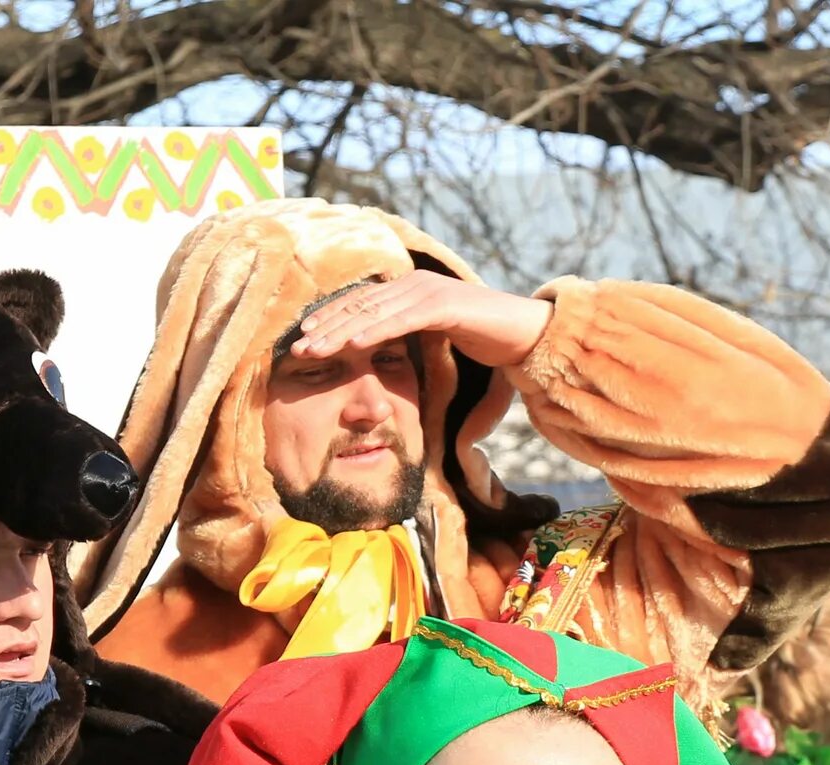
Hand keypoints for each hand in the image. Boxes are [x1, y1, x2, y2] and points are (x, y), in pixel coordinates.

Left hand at [291, 272, 552, 371]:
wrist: (534, 339)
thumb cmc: (497, 352)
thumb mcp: (453, 362)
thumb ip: (433, 375)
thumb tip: (430, 413)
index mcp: (414, 295)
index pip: (363, 307)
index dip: (332, 323)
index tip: (305, 344)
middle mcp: (417, 287)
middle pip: (360, 307)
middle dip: (325, 328)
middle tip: (295, 350)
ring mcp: (430, 292)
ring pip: (373, 311)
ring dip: (339, 331)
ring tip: (311, 350)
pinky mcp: (443, 304)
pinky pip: (400, 319)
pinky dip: (373, 331)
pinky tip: (349, 347)